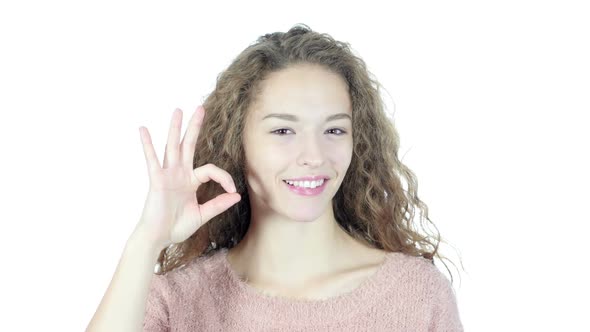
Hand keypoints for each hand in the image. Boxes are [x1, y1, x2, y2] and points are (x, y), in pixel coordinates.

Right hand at [135, 106, 240, 250]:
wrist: (158, 238)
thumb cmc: (176, 227)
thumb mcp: (202, 215)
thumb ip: (218, 204)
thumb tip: (237, 195)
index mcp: (190, 182)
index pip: (211, 170)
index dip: (224, 177)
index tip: (232, 191)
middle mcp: (179, 174)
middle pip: (188, 145)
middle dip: (194, 127)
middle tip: (200, 108)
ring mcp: (167, 175)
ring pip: (172, 147)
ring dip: (176, 128)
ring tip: (178, 110)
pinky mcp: (157, 180)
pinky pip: (152, 160)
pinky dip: (147, 145)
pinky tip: (143, 130)